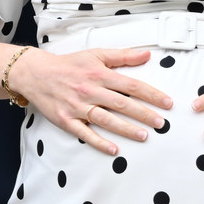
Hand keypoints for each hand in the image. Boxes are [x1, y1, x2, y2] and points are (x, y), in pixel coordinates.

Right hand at [8, 46, 172, 155]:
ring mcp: (77, 106)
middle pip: (121, 103)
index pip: (131, 85)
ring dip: (126, 128)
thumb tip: (147, 54)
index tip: (167, 103)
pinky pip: (84, 133)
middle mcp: (89, 90)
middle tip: (161, 123)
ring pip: (105, 119)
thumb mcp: (96, 54)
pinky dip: (99, 142)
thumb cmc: (69, 64)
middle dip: (143, 114)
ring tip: (144, 135)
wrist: (36, 73)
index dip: (151, 94)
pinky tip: (114, 149)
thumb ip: (122, 56)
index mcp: (99, 73)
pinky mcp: (66, 120)